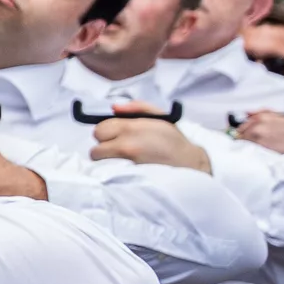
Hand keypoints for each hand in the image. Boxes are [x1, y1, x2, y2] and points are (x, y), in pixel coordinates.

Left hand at [90, 115, 210, 173]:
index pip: (99, 129)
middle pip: (95, 148)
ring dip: (107, 160)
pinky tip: (125, 167)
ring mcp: (126, 163)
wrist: (188, 162)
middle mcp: (125, 145)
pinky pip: (109, 173)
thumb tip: (114, 107)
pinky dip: (112, 170)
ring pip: (101, 162)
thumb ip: (135, 107)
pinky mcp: (128, 176)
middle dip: (104, 147)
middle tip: (118, 147)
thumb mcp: (158, 115)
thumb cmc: (172, 139)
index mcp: (130, 128)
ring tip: (122, 158)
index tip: (114, 135)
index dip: (106, 132)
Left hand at [234, 111, 283, 164]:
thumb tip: (247, 112)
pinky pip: (248, 151)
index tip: (242, 137)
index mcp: (262, 117)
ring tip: (254, 152)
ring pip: (242, 143)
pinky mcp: (260, 149)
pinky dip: (249, 153)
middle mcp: (257, 126)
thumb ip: (264, 113)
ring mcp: (257, 138)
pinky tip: (256, 155)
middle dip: (241, 139)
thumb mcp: (283, 118)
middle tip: (250, 146)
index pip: (240, 125)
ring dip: (245, 147)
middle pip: (238, 134)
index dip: (240, 132)